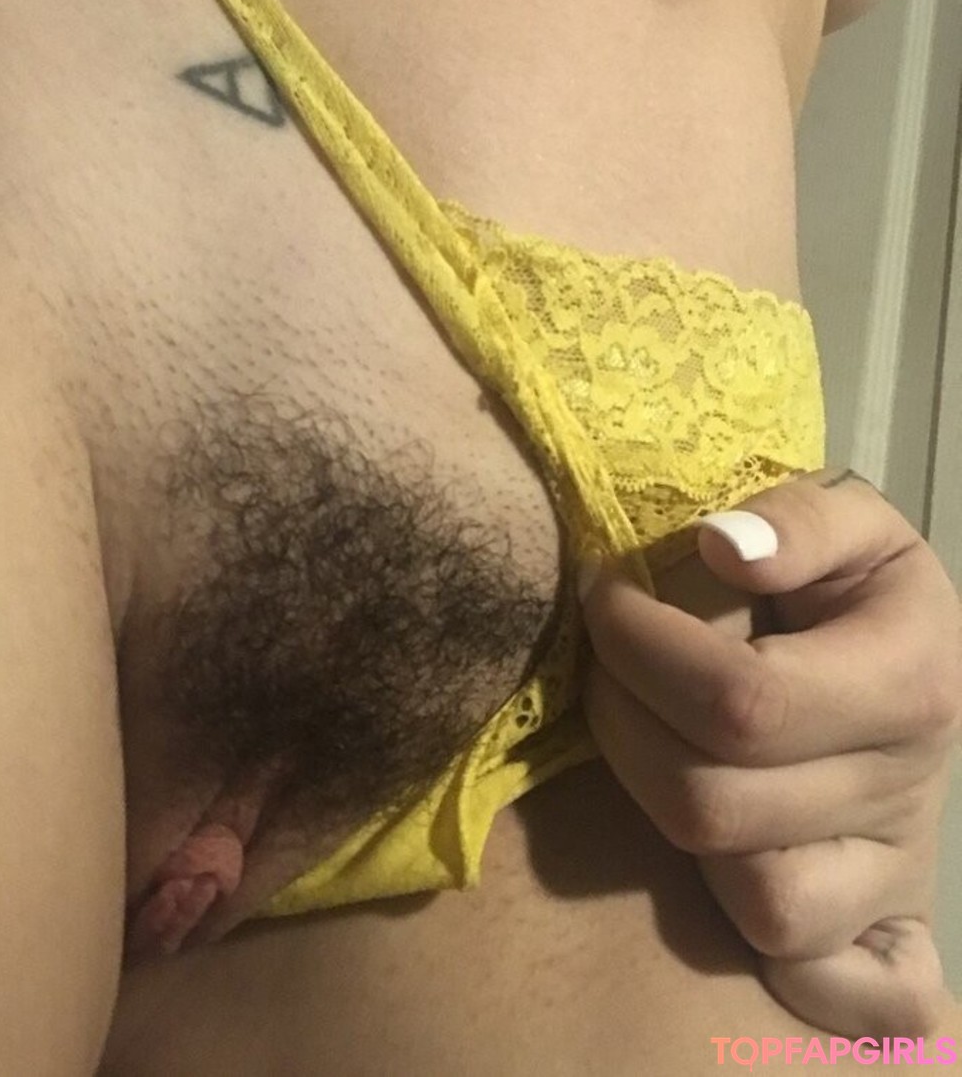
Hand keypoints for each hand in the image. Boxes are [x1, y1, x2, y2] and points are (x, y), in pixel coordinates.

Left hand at [578, 467, 961, 1038]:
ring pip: (758, 904)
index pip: (741, 702)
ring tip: (649, 737)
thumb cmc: (851, 587)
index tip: (603, 594)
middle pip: (715, 806)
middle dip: (621, 721)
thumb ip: (797, 520)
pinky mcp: (887, 933)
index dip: (640, 649)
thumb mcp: (849, 521)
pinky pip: (840, 992)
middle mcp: (908, 791)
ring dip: (668, 817)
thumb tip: (721, 549)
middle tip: (601, 660)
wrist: (912, 662)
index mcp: (909, 684)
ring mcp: (897, 876)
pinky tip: (732, 875)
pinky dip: (785, 966)